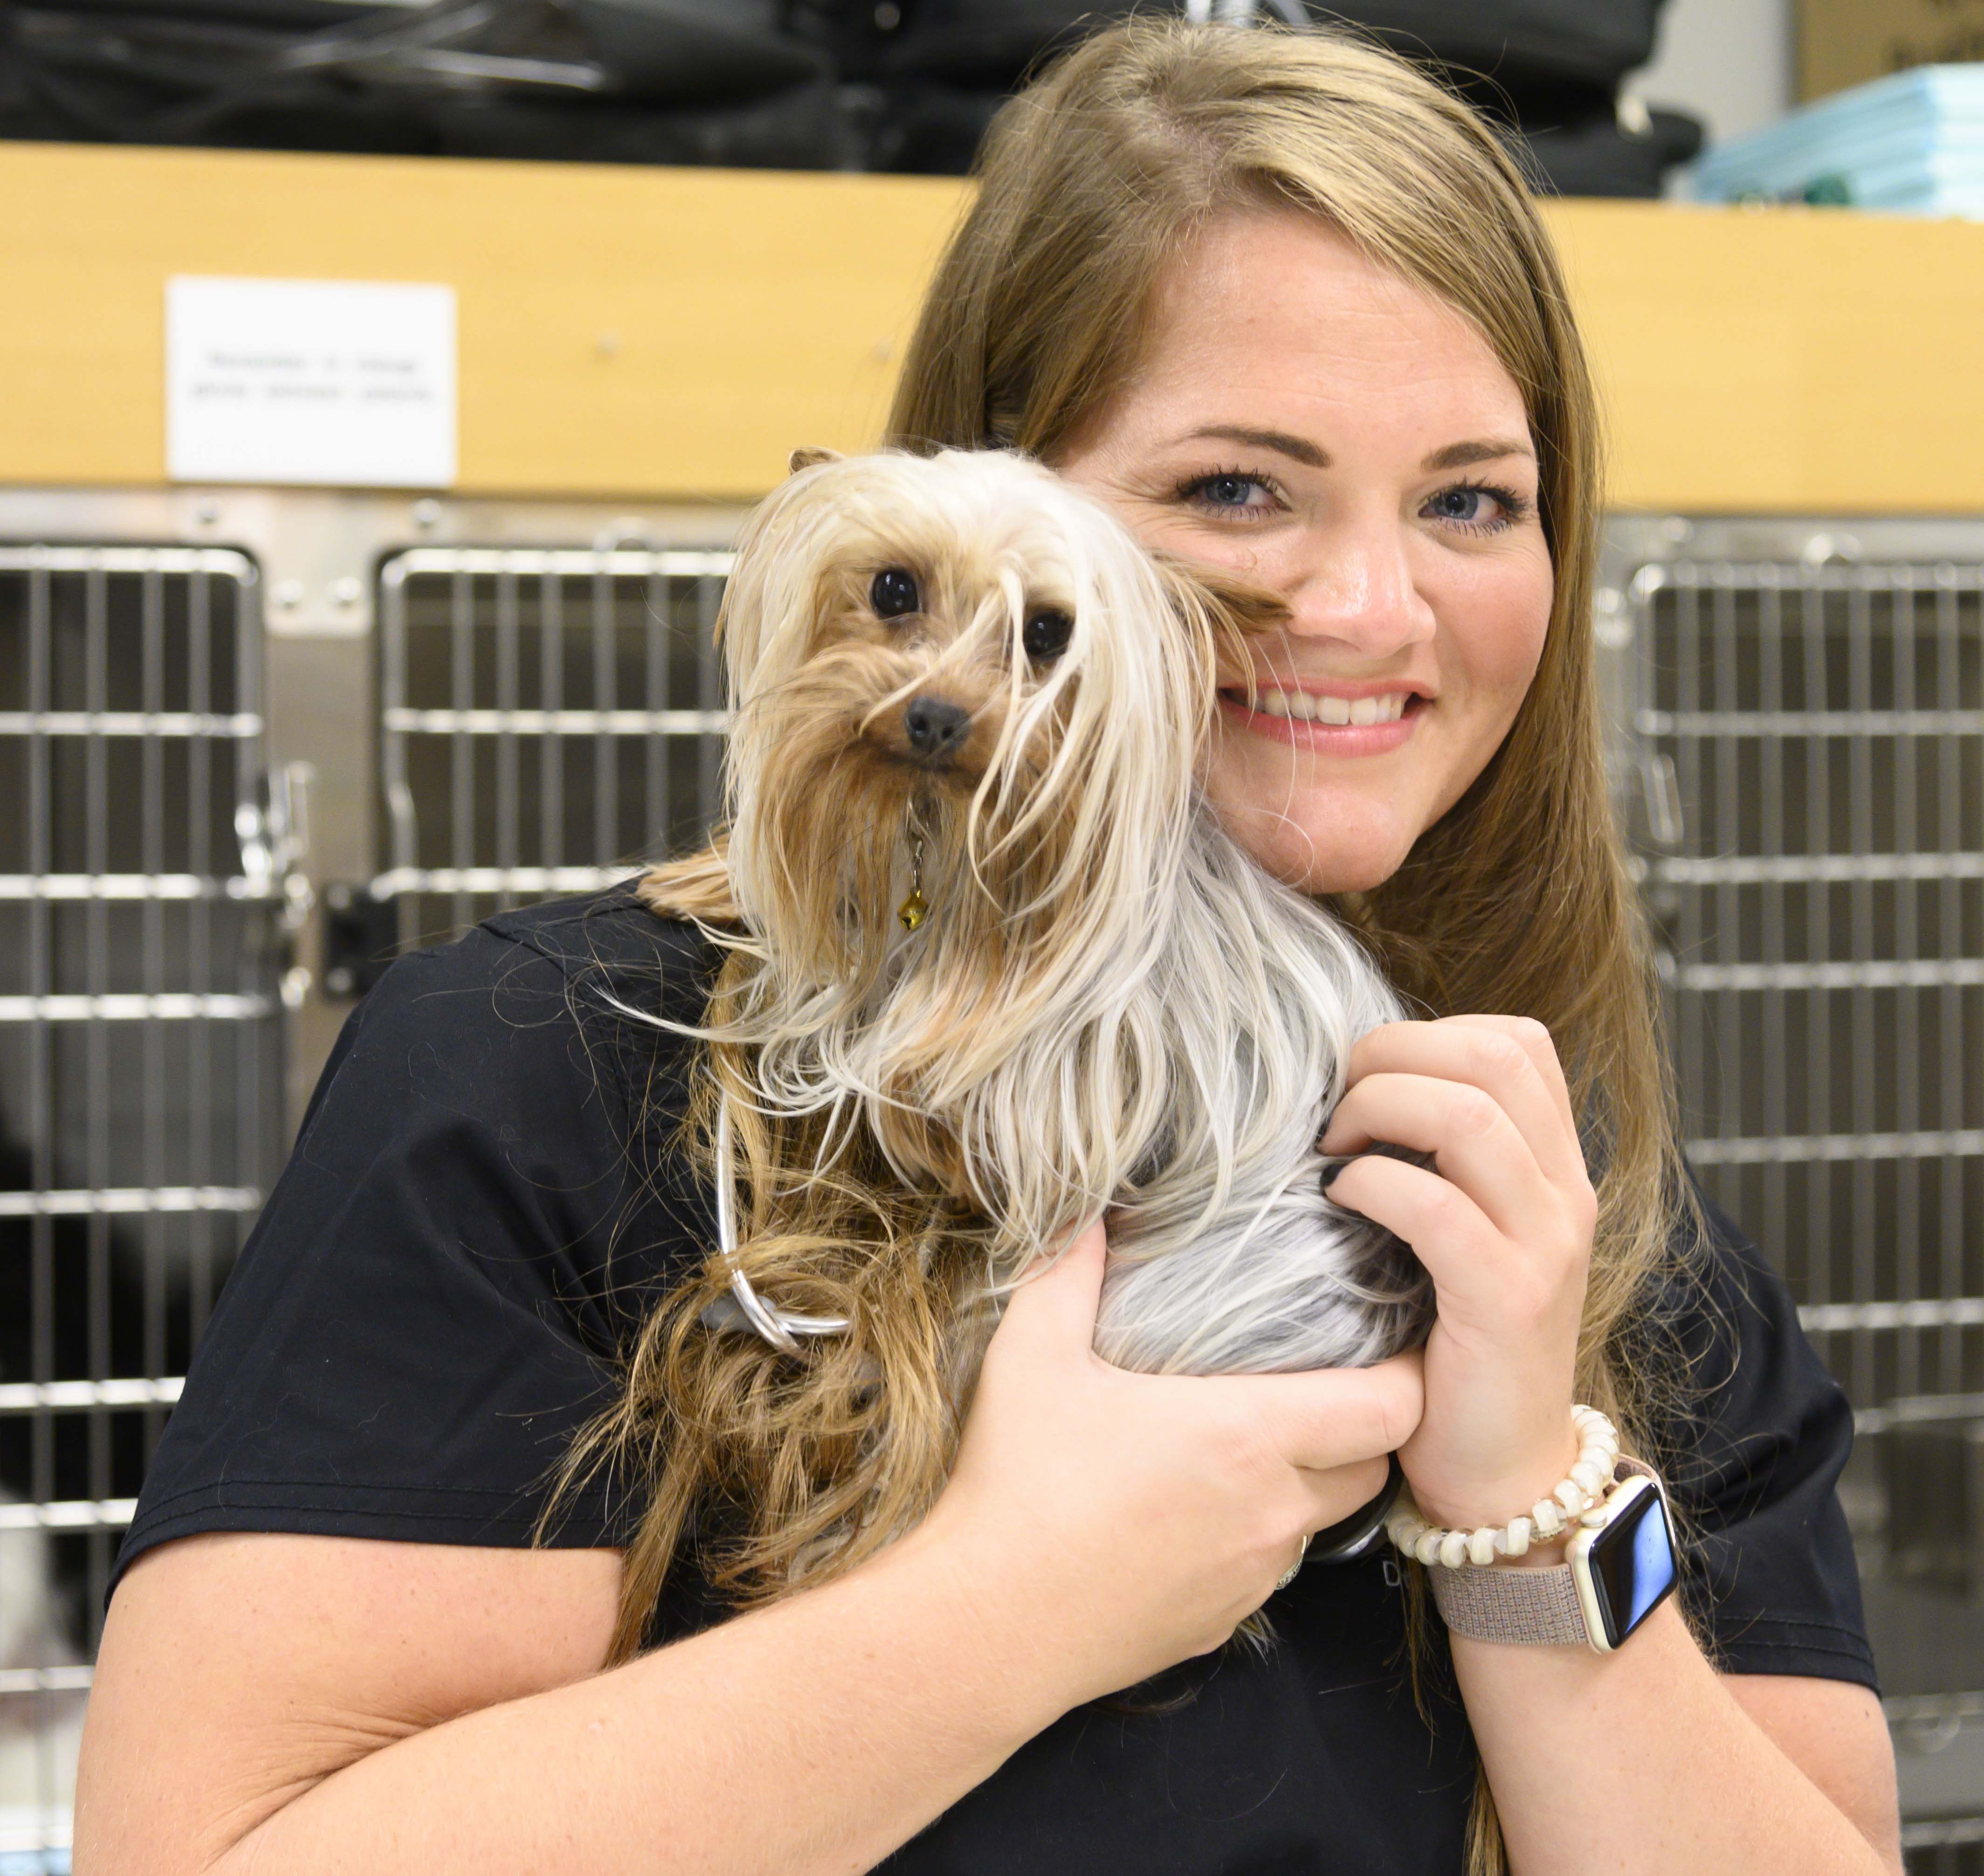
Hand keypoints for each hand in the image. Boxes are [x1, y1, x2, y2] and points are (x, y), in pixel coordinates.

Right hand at [908, 1220, 1423, 1706]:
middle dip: (1363, 1427)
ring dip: (1307, 1481)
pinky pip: (1270, 1569)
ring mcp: (1252, 1576)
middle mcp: (1270, 1511)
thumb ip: (1067, 1273)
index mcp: (1245, 1437)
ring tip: (1255, 1442)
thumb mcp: (1032, 1358)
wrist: (989, 1626)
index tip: (1390, 1346)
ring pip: (1320, 1521)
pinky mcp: (1223, 1622)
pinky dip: (1257, 1534)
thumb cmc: (1018, 1487)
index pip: (1387, 1411)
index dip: (1407, 1376)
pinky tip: (1198, 1509)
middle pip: (1372, 1467)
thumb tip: (1085, 1210)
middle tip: (1323, 1384)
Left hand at [1318, 1016, 1595, 1536]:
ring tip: (1333, 1148)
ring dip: (1378, 1109)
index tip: (1366, 1076)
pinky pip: (1437, 1207)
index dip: (1430, 1034)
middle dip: (1393, 1056)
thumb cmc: (1457, 1343)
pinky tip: (1341, 1199)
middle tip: (1336, 1103)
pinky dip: (1374, 1185)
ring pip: (1468, 1116)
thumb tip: (1358, 1085)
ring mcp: (1546, 1245)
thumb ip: (1442, 1161)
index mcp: (1556, 1167)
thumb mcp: (1465, 1231)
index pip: (1518, 1042)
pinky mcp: (1508, 1302)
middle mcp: (1565, 1194)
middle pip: (1491, 1059)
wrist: (1503, 1472)